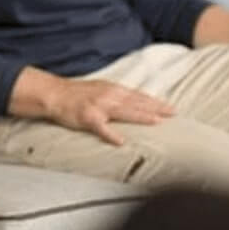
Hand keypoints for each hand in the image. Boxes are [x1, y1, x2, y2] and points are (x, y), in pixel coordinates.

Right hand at [45, 79, 174, 145]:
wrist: (55, 93)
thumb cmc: (78, 93)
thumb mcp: (101, 88)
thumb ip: (119, 95)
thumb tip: (137, 102)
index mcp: (114, 89)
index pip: (139, 96)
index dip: (156, 102)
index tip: (172, 108)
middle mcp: (109, 95)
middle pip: (137, 103)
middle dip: (156, 108)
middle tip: (173, 114)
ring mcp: (99, 106)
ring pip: (124, 112)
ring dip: (141, 116)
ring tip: (156, 122)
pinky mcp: (87, 117)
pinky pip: (101, 127)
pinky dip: (111, 134)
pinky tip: (121, 141)